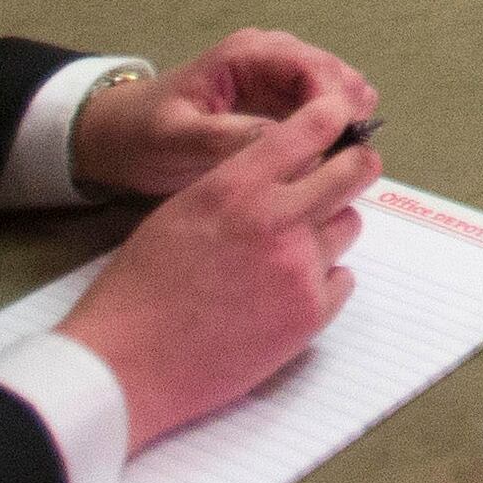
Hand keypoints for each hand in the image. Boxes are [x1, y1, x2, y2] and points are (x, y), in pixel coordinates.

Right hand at [54, 93, 375, 448]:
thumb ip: (239, 186)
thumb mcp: (181, 210)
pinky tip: (282, 292)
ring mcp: (300, 269)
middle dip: (355, 166)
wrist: (127, 364)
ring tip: (285, 251)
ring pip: (350, 226)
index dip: (331, 118)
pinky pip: (343, 279)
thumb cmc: (140, 288)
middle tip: (348, 173)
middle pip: (355, 170)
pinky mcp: (310, 314)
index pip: (311, 128)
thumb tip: (285, 173)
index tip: (339, 118)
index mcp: (236, 186)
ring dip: (329, 230)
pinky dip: (323, 281)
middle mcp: (277, 219)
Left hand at [70, 29, 376, 198]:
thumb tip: (281, 142)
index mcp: (244, 54)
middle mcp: (269, 56)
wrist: (121, 137)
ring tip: (348, 157)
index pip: (309, 64)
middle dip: (348, 108)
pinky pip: (320, 109)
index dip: (333, 98)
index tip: (343, 136)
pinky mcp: (279, 101)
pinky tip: (334, 156)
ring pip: (334, 90)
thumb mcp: (178, 138)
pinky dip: (332, 128)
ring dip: (346, 119)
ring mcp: (277, 77)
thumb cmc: (144, 133)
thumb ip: (227, 137)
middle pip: (332, 72)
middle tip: (354, 151)